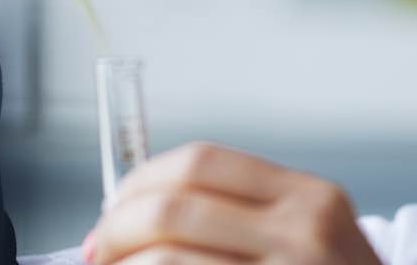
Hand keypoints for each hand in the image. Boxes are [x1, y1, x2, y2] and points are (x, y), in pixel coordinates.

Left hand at [86, 143, 382, 264]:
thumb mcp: (315, 238)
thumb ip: (249, 216)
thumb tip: (141, 211)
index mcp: (311, 198)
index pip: (201, 162)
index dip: (139, 182)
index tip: (115, 206)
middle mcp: (304, 232)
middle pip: (172, 207)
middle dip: (115, 230)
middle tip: (101, 252)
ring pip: (165, 259)